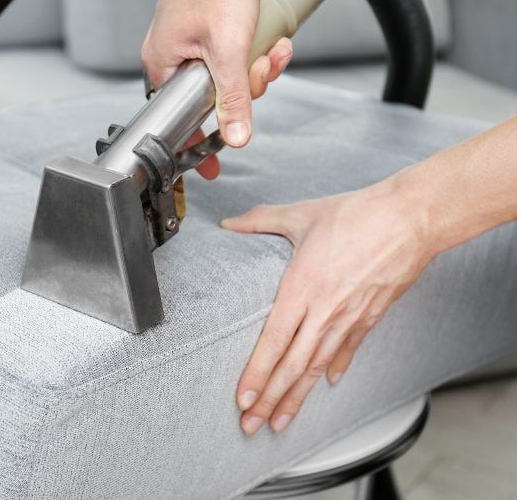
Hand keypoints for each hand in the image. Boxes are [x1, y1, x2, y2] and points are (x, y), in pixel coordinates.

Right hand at [141, 0, 293, 179]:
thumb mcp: (229, 48)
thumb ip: (232, 97)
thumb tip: (235, 137)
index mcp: (163, 66)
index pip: (180, 118)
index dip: (201, 140)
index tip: (211, 168)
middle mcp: (173, 59)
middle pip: (214, 98)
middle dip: (247, 88)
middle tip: (260, 71)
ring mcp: (192, 46)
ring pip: (230, 78)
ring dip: (259, 69)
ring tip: (271, 50)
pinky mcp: (211, 34)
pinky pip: (236, 59)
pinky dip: (257, 54)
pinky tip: (272, 43)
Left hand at [221, 182, 435, 433]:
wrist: (410, 219)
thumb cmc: (356, 214)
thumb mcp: (301, 214)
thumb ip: (260, 221)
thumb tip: (229, 223)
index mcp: (301, 288)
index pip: (273, 341)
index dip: (256, 374)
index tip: (242, 399)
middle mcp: (324, 311)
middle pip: (293, 365)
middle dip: (270, 400)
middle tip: (251, 425)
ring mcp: (349, 317)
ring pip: (318, 367)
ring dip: (298, 397)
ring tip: (280, 422)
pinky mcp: (371, 315)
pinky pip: (348, 349)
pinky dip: (335, 368)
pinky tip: (326, 384)